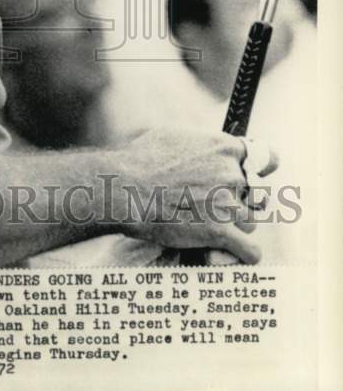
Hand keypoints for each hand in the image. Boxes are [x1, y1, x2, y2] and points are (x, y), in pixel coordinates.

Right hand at [115, 128, 277, 262]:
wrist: (125, 188)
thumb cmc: (142, 160)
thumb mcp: (175, 136)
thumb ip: (203, 144)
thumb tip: (212, 149)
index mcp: (223, 147)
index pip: (266, 157)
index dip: (261, 168)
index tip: (256, 175)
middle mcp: (232, 174)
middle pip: (256, 194)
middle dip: (240, 201)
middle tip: (217, 206)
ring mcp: (228, 204)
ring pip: (250, 222)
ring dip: (235, 227)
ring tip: (209, 227)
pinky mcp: (221, 232)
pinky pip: (251, 251)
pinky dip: (243, 254)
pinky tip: (233, 253)